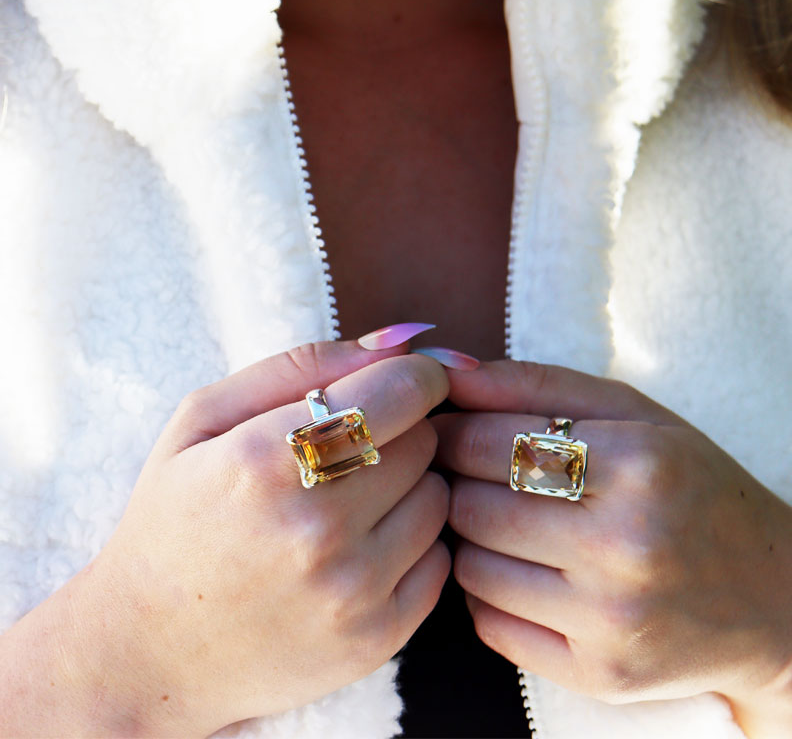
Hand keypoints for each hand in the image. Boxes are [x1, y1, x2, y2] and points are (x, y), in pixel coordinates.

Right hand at [0, 340, 449, 736]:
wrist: (152, 650)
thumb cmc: (176, 518)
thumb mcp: (203, 419)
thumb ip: (302, 364)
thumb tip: (406, 338)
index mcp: (265, 461)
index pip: (401, 390)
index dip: (415, 376)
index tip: (403, 383)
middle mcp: (316, 530)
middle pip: (424, 442)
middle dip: (397, 435)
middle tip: (347, 454)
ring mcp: (351, 593)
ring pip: (438, 498)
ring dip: (406, 491)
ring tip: (346, 506)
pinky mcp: (378, 639)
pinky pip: (441, 560)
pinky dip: (411, 546)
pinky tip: (358, 553)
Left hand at [433, 360, 791, 736]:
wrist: (769, 597)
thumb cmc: (689, 486)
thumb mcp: (631, 413)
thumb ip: (533, 383)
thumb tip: (444, 372)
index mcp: (640, 464)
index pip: (486, 443)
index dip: (450, 431)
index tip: (446, 428)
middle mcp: (628, 547)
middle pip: (469, 506)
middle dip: (456, 483)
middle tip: (474, 475)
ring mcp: (613, 621)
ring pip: (470, 567)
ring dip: (468, 538)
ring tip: (503, 521)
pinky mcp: (599, 675)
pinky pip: (488, 624)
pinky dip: (486, 592)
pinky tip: (521, 571)